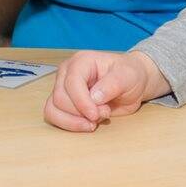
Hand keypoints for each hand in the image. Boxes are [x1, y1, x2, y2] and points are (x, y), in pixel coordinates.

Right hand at [43, 50, 168, 132]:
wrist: (133, 84)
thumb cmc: (129, 75)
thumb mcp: (128, 76)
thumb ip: (112, 84)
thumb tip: (94, 98)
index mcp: (81, 62)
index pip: (72, 83)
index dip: (82, 102)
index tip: (97, 115)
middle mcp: (67, 74)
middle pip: (60, 98)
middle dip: (81, 113)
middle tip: (104, 113)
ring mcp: (64, 88)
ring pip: (52, 109)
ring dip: (73, 121)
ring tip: (94, 122)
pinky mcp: (64, 103)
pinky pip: (55, 116)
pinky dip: (69, 125)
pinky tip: (86, 125)